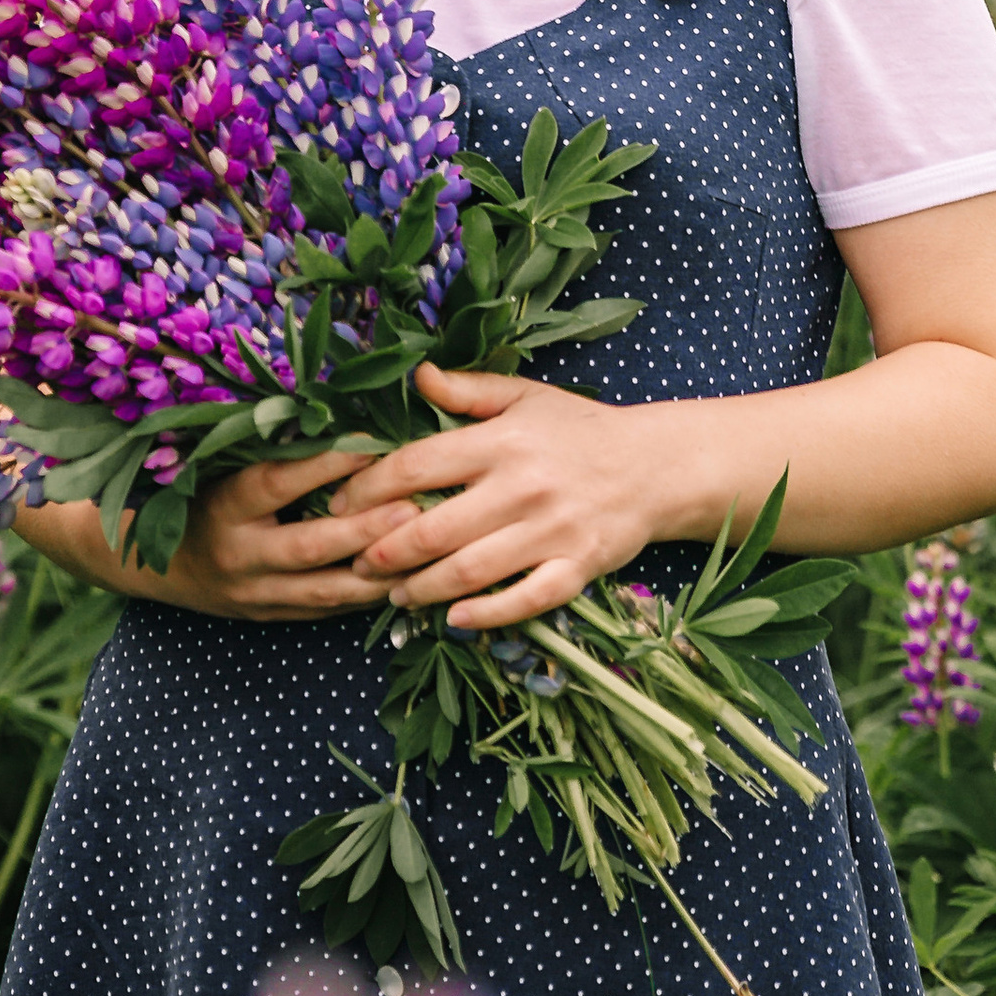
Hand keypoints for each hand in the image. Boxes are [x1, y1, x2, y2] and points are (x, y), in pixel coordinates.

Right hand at [140, 448, 399, 621]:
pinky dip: (367, 597)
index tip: (372, 443)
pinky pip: (327, 612)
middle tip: (415, 509)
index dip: (325, 464)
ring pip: (325, 590)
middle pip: (310, 546)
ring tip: (425, 552)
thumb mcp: (224, 469)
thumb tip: (341, 417)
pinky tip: (405, 581)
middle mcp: (241, 554)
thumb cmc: (205, 500)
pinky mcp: (273, 617)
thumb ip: (273, 451)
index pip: (279, 482)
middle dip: (365, 529)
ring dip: (378, 573)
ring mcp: (256, 593)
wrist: (163, 565)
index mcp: (226, 506)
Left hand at [329, 365, 664, 628]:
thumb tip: (414, 375)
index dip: (367, 490)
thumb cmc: (581, 430)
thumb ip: (468, 390)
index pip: (416, 467)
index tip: (339, 505)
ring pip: (470, 571)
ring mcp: (551, 531)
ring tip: (396, 595)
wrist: (656, 466)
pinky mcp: (578, 567)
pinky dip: (487, 614)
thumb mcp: (526, 398)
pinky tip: (457, 619)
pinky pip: (525, 600)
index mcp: (502, 441)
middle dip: (383, 553)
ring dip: (422, 589)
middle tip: (358, 563)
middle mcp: (522, 487)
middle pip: (432, 529)